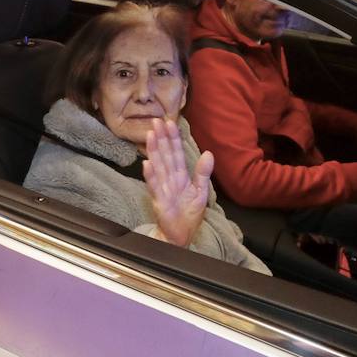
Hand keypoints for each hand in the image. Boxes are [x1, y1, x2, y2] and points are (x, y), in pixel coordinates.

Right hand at [143, 119, 211, 248]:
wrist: (181, 236)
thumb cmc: (189, 214)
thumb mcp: (201, 192)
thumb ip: (203, 173)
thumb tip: (209, 153)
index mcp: (180, 176)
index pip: (177, 153)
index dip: (173, 138)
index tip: (170, 122)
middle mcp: (170, 179)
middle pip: (165, 155)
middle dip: (161, 138)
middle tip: (156, 121)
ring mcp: (163, 189)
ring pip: (158, 166)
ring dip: (154, 151)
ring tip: (151, 135)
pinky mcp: (160, 201)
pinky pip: (154, 187)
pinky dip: (151, 176)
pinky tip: (147, 164)